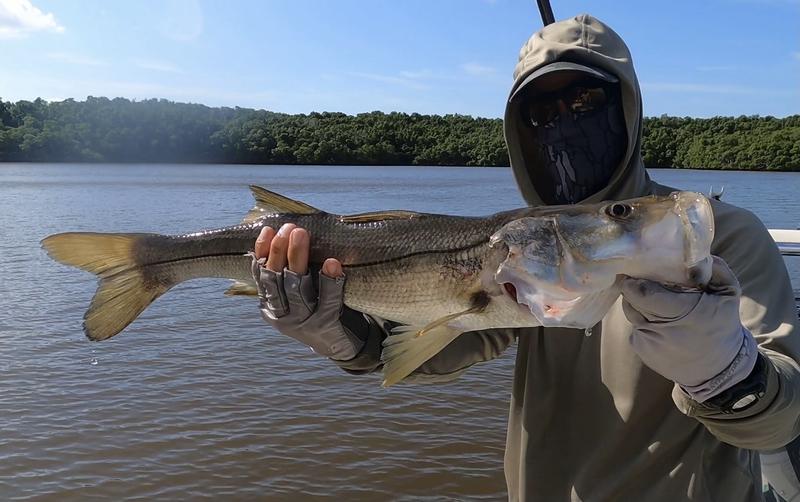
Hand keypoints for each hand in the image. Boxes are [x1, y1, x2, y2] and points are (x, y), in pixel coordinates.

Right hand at [251, 224, 364, 360]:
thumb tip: (283, 234)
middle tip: (288, 228)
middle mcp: (282, 315)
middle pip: (277, 279)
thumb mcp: (294, 297)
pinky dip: (329, 281)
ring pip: (296, 287)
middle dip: (280, 251)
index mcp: (271, 306)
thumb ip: (286, 275)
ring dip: (297, 258)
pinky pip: (327, 300)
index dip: (262, 253)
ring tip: (301, 235)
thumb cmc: (317, 311)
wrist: (339, 346)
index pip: (261, 276)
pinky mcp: (325, 325)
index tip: (268, 230)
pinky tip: (332, 263)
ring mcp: (303, 322)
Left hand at [621, 256, 757, 401]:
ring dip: (638, 304)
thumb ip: (716, 270)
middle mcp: (662, 329)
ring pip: (631, 313)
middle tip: (639, 279)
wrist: (718, 369)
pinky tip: (659, 323)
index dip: (634, 280)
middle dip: (632, 287)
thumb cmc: (722, 326)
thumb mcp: (729, 294)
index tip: (634, 269)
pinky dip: (642, 321)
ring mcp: (648, 342)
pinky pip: (635, 327)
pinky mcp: (642, 351)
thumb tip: (696, 253)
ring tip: (655, 302)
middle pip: (631, 300)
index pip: (643, 292)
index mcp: (683, 311)